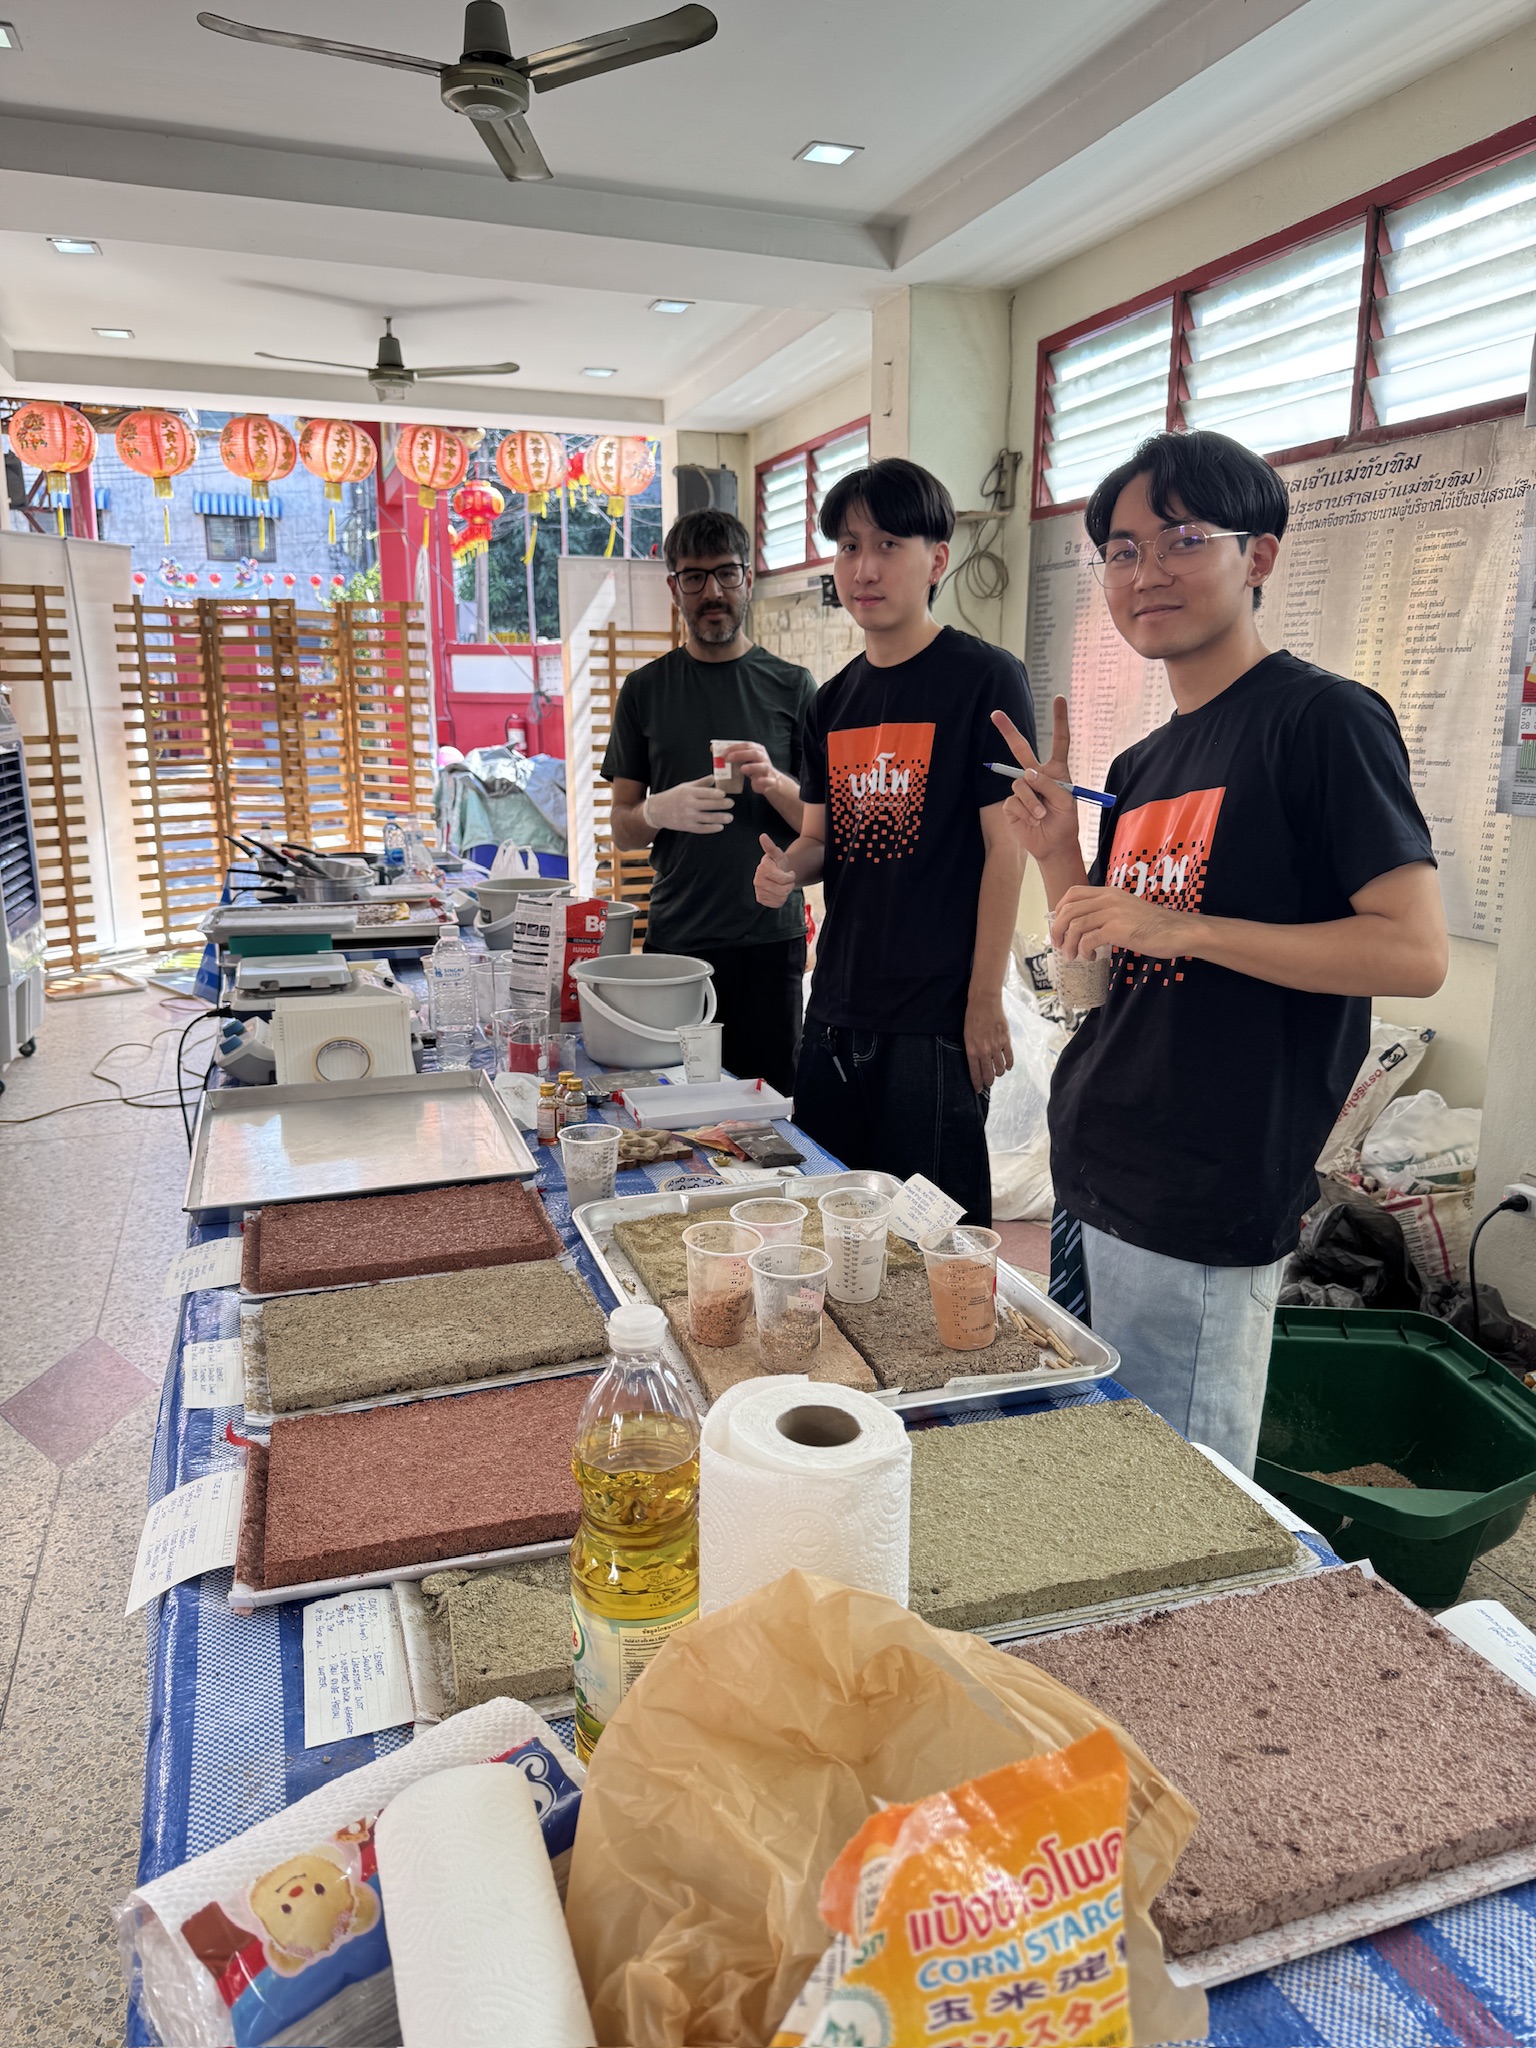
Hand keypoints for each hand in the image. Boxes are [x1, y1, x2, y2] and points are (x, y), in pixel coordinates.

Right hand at [643, 776, 733, 834]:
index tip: (724, 794)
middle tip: (731, 803)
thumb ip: (701, 783)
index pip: (704, 793)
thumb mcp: (686, 787)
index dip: (715, 794)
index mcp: (688, 793)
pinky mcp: (687, 826)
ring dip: (719, 818)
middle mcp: (688, 805)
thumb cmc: (674, 796)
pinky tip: (720, 827)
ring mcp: (687, 817)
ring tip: (730, 817)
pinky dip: (711, 828)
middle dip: (720, 805)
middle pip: (707, 805)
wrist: (658, 810)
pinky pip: (701, 828)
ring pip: (706, 818)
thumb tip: (715, 777)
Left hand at [716, 741, 781, 796]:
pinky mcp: (770, 781)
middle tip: (728, 758)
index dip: (735, 747)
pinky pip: (769, 781)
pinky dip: (763, 781)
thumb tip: (713, 748)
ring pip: (762, 766)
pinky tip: (756, 782)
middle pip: (754, 753)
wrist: (769, 782)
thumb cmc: (753, 768)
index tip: (723, 752)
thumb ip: (731, 754)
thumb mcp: (743, 760)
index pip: (746, 745)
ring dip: (752, 767)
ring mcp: (768, 769)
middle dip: (740, 754)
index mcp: (757, 750)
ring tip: (742, 769)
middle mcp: (763, 758)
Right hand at [754, 833, 796, 907]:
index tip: (790, 873)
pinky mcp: (761, 900)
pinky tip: (779, 891)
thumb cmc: (778, 863)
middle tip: (787, 880)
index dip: (791, 877)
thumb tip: (763, 836)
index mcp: (762, 869)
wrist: (775, 874)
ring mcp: (758, 891)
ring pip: (781, 897)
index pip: (783, 879)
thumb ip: (770, 846)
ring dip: (786, 892)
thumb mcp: (777, 854)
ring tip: (783, 885)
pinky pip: (777, 903)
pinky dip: (781, 899)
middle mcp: (757, 881)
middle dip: (789, 885)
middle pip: (783, 890)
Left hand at [964, 989, 1013, 1092]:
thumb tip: (977, 1063)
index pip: (975, 1073)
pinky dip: (1009, 1065)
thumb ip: (972, 1050)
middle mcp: (984, 1051)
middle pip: (988, 1074)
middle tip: (989, 1084)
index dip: (977, 1084)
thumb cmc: (973, 1018)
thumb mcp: (967, 1036)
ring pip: (1000, 1068)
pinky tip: (1008, 1067)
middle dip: (988, 1082)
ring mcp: (996, 1047)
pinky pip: (1009, 1058)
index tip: (978, 1090)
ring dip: (999, 1073)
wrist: (984, 1003)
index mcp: (972, 1051)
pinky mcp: (1006, 1041)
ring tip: (998, 1074)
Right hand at [990, 696, 1079, 864]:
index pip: (1059, 742)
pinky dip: (1026, 812)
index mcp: (1056, 771)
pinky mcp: (1012, 804)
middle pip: (1021, 749)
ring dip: (1033, 801)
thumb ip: (1050, 784)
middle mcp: (1037, 775)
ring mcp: (1022, 789)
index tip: (1059, 697)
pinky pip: (1014, 801)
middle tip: (995, 714)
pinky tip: (1033, 820)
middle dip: (1008, 731)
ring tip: (1042, 814)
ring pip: (1021, 783)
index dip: (1059, 720)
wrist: (1053, 845)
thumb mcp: (1067, 801)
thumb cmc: (1065, 822)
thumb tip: (1027, 774)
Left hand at [1051, 885, 1194, 960]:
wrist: (1178, 931)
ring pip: (1076, 925)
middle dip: (1058, 929)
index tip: (1058, 925)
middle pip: (1069, 909)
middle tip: (1058, 944)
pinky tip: (1090, 957)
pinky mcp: (1118, 930)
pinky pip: (1088, 940)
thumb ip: (1108, 912)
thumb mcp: (1127, 910)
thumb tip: (1087, 927)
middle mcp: (1109, 899)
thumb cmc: (1155, 925)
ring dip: (1069, 944)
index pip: (1073, 892)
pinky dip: (1084, 951)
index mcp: (1110, 892)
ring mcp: (1113, 913)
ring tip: (1073, 955)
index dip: (1059, 908)